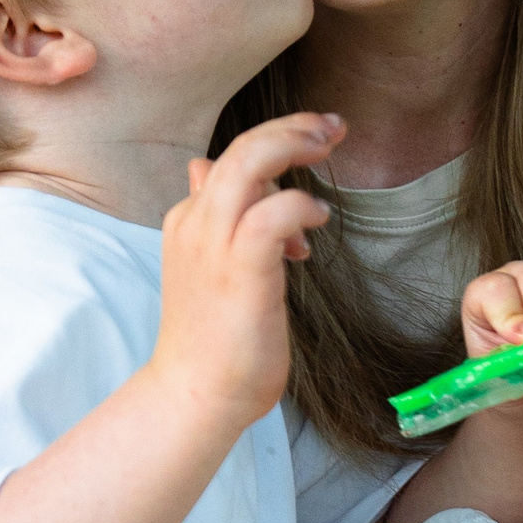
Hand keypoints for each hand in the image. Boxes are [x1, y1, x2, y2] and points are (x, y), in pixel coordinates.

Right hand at [148, 112, 341, 430]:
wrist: (196, 395)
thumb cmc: (214, 339)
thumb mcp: (209, 266)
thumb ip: (215, 218)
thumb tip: (206, 170)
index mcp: (189, 219)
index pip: (232, 157)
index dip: (276, 139)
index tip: (314, 137)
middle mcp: (196, 222)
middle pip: (242, 147)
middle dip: (293, 127)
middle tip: (333, 128)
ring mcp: (214, 244)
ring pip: (250, 162)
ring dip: (295, 146)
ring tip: (329, 150)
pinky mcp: (240, 270)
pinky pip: (273, 212)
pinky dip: (301, 205)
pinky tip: (317, 223)